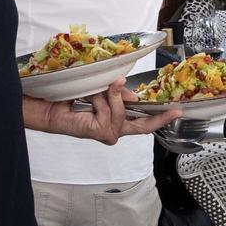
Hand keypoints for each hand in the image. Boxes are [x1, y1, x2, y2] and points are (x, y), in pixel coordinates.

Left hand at [21, 78, 180, 144]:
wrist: (48, 106)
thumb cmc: (69, 98)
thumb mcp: (101, 91)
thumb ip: (119, 96)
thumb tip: (134, 96)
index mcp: (115, 120)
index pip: (142, 121)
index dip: (160, 116)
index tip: (177, 110)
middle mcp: (113, 130)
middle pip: (142, 125)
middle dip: (157, 117)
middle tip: (175, 110)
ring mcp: (108, 133)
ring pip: (121, 109)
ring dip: (106, 96)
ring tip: (91, 93)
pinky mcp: (102, 132)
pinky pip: (111, 110)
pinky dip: (100, 100)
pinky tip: (88, 101)